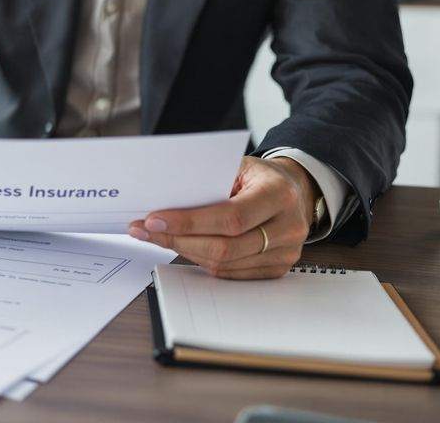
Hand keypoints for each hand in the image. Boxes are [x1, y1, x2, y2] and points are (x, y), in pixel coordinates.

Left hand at [128, 156, 318, 279]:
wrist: (294, 190)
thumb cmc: (258, 177)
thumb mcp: (237, 166)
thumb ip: (207, 180)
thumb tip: (162, 199)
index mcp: (278, 194)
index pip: (230, 217)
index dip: (189, 222)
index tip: (154, 220)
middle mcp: (288, 226)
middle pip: (225, 247)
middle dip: (178, 240)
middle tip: (146, 231)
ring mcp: (286, 252)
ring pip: (224, 264)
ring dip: (184, 252)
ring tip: (158, 237)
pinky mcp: (277, 268)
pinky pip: (231, 273)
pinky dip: (202, 261)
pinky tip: (184, 247)